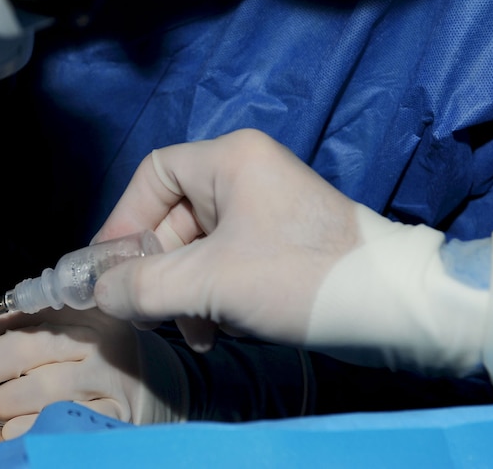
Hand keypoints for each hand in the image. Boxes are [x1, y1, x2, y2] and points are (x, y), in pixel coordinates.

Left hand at [0, 307, 186, 438]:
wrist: (157, 388)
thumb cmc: (90, 358)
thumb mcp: (56, 333)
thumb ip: (9, 334)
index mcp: (75, 306)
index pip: (8, 316)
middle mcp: (94, 336)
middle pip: (20, 349)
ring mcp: (107, 377)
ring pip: (34, 391)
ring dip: (0, 405)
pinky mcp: (114, 415)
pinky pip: (53, 426)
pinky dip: (24, 431)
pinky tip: (15, 430)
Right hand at [90, 129, 492, 380]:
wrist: (393, 307)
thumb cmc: (298, 276)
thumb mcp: (211, 283)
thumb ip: (144, 286)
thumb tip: (99, 292)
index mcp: (229, 160)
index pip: (152, 175)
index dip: (123, 221)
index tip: (107, 268)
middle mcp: (244, 174)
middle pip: (172, 217)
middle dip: (157, 269)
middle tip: (145, 311)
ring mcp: (262, 209)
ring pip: (196, 246)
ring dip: (183, 291)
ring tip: (190, 329)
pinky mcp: (276, 242)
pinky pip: (222, 261)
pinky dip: (210, 295)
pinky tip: (215, 332)